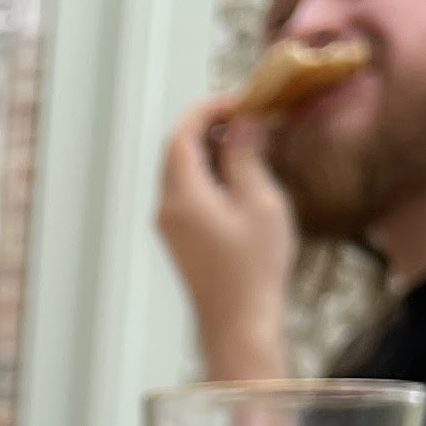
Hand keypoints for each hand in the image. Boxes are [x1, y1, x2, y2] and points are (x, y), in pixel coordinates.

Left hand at [156, 101, 296, 380]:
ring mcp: (170, 227)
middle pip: (177, 152)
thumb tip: (243, 123)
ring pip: (182, 173)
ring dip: (211, 152)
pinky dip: (210, 176)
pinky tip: (241, 179)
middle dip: (210, 128)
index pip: (182, 135)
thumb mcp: (259, 201)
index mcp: (181, 196)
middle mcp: (167, 209)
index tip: (242, 101)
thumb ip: (246, 157)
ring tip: (251, 146)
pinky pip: (188, 195)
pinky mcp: (181, 241)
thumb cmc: (253, 267)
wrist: (237, 325)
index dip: (208, 110)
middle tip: (250, 120)